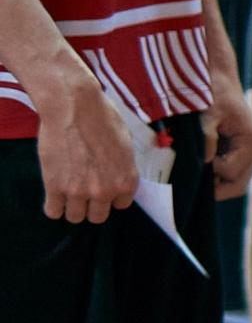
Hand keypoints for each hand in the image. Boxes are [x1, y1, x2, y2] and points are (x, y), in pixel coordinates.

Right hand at [33, 71, 139, 222]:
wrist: (73, 105)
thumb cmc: (101, 117)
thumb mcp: (125, 144)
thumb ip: (122, 166)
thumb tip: (117, 175)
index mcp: (127, 181)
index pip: (120, 205)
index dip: (109, 196)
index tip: (100, 187)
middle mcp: (106, 190)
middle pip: (98, 216)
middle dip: (91, 205)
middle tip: (82, 190)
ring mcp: (80, 191)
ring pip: (76, 217)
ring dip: (71, 207)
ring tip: (66, 193)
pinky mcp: (55, 186)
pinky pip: (53, 211)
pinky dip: (53, 206)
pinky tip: (53, 195)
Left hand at [201, 65, 251, 200]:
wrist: (217, 75)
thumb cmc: (213, 90)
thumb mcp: (207, 112)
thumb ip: (206, 138)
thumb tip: (203, 163)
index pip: (231, 175)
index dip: (210, 173)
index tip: (192, 160)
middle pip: (235, 185)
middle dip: (213, 188)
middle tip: (189, 181)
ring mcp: (247, 153)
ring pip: (231, 181)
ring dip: (211, 181)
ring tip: (191, 171)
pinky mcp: (237, 151)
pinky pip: (226, 172)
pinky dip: (211, 173)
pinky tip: (195, 164)